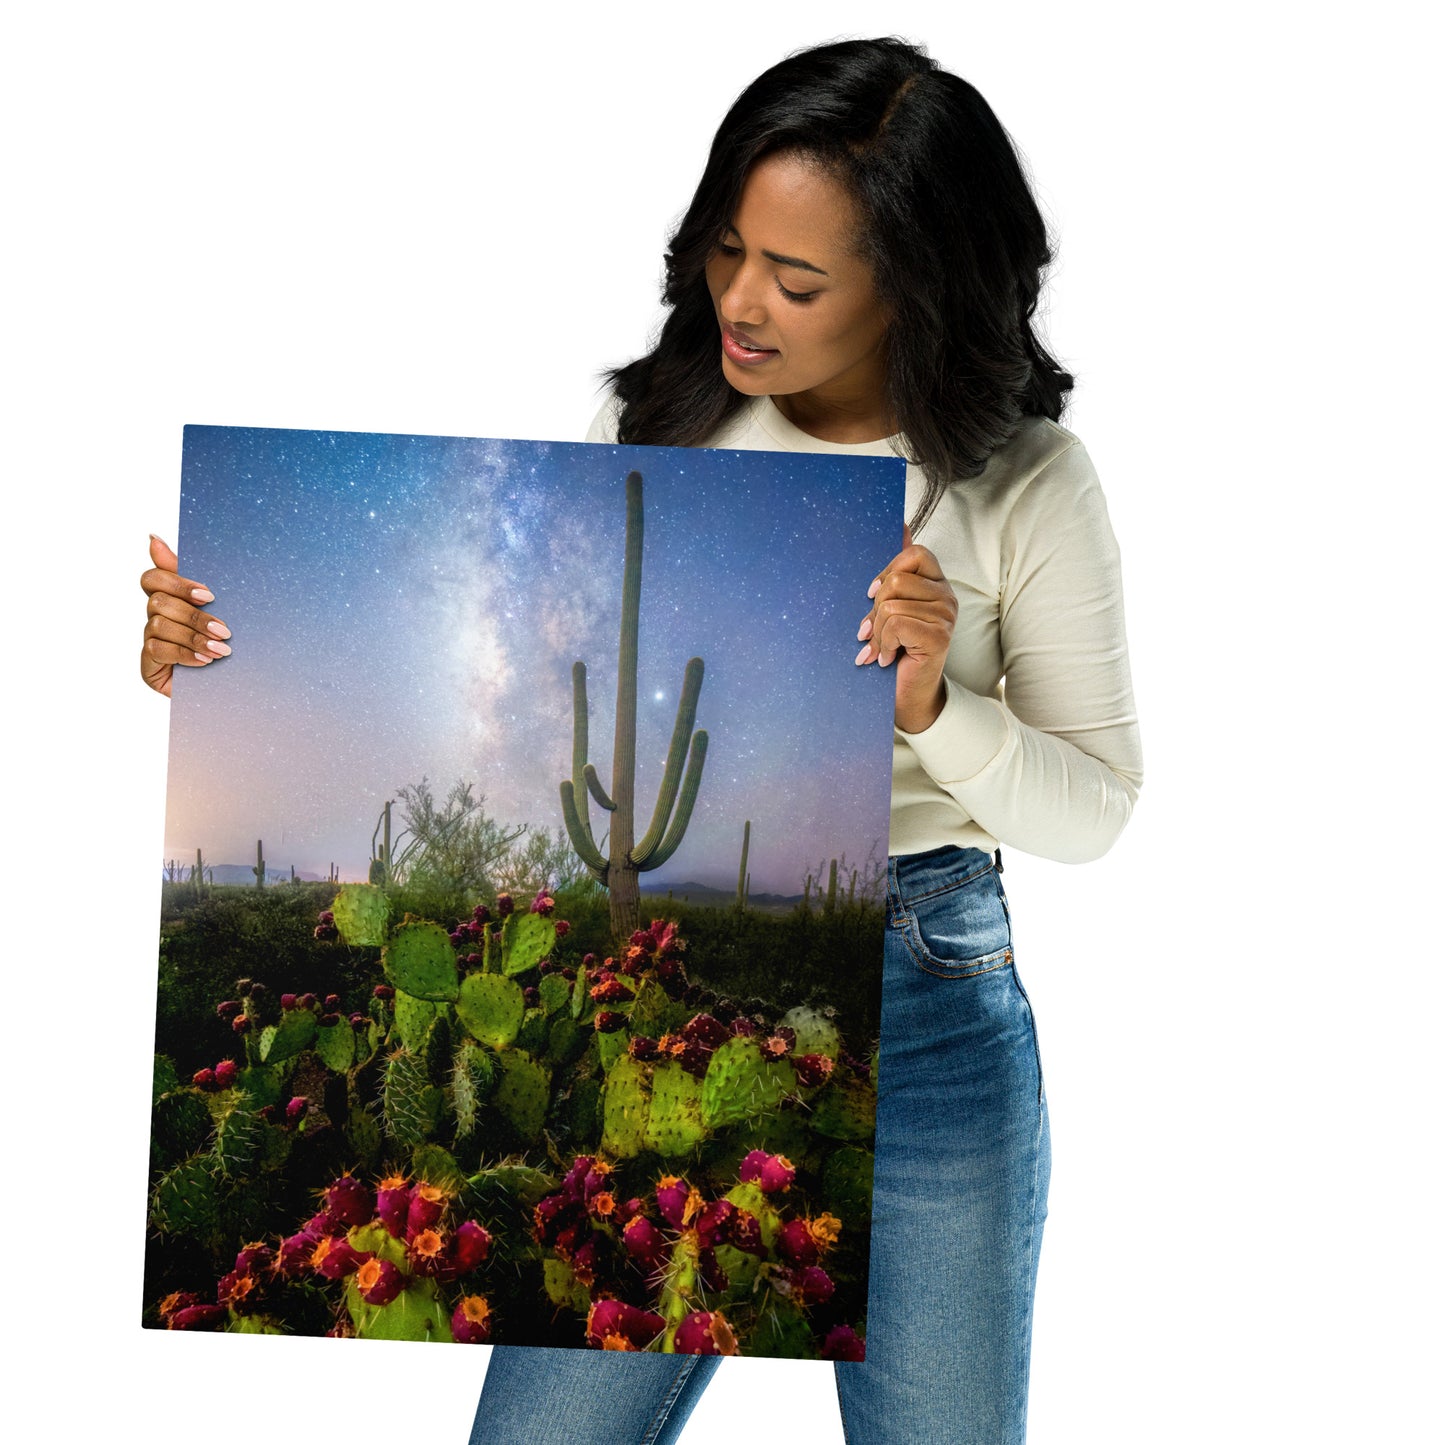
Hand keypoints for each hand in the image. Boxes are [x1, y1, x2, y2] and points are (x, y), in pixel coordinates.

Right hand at [140, 535, 230, 696]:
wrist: (232, 685)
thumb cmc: (223, 641)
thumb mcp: (218, 607)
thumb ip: (191, 575)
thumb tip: (152, 538)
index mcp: (169, 598)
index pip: (153, 578)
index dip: (177, 583)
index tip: (209, 595)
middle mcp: (155, 617)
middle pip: (159, 602)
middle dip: (194, 616)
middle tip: (225, 630)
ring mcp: (150, 641)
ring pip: (159, 625)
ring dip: (194, 637)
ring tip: (222, 650)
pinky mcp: (148, 665)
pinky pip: (157, 650)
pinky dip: (184, 654)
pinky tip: (205, 662)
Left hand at [855, 523, 956, 733]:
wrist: (907, 695)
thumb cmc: (896, 650)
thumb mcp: (891, 607)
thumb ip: (897, 570)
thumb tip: (900, 524)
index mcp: (936, 584)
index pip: (915, 553)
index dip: (888, 570)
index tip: (872, 595)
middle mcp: (947, 596)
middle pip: (897, 580)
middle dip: (875, 608)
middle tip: (872, 631)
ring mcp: (946, 616)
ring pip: (892, 604)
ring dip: (877, 631)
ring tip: (880, 648)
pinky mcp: (939, 636)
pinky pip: (896, 623)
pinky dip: (882, 643)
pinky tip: (886, 658)